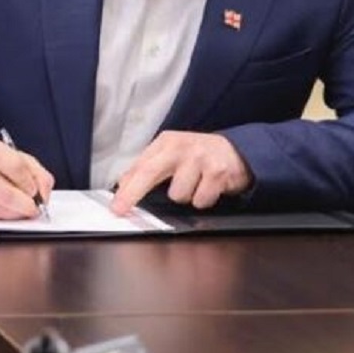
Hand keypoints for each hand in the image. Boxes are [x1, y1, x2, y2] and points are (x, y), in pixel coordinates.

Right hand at [0, 136, 53, 219]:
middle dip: (25, 205)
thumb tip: (43, 196)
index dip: (30, 184)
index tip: (36, 193)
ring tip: (20, 210)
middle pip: (5, 193)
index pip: (16, 167)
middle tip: (34, 209)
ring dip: (14, 214)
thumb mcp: (14, 156)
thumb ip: (35, 172)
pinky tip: (4, 211)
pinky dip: (1, 218)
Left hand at [110, 131, 252, 214]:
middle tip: (122, 210)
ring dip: (185, 196)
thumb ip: (148, 168)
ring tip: (195, 185)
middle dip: (133, 194)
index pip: (140, 166)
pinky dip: (203, 200)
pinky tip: (208, 188)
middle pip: (150, 173)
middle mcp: (181, 147)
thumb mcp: (171, 155)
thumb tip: (123, 185)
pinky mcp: (218, 172)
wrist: (237, 152)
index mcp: (166, 142)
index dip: (125, 187)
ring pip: (178, 195)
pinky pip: (200, 200)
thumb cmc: (199, 156)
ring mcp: (200, 158)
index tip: (116, 205)